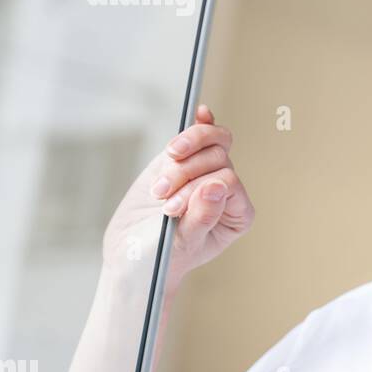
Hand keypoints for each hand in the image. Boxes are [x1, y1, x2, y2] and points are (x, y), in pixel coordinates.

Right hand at [101, 104, 254, 293]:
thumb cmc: (162, 258)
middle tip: (160, 195)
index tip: (170, 208)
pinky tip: (199, 113)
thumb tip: (216, 185)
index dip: (197, 189)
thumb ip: (202, 215)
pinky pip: (200, 136)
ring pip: (208, 144)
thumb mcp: (183, 242)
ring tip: (158, 184)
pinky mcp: (184, 162)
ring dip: (179, 158)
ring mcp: (206, 173)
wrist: (133, 256)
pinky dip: (199, 125)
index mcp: (238, 214)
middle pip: (218, 159)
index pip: (227, 181)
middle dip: (184, 174)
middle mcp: (227, 191)